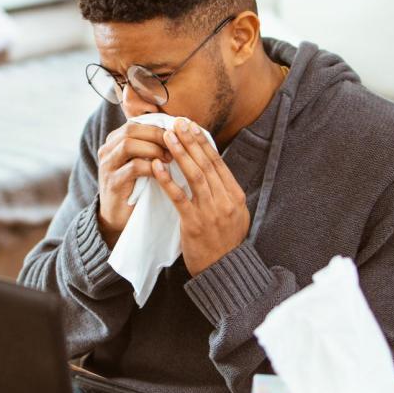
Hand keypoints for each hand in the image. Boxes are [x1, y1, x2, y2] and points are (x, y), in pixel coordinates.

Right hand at [96, 122, 172, 246]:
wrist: (118, 216)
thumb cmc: (135, 186)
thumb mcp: (142, 161)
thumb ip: (151, 145)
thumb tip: (178, 129)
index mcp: (114, 141)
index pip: (136, 123)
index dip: (157, 126)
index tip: (177, 134)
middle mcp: (107, 150)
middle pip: (131, 129)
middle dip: (157, 134)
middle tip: (176, 143)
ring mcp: (107, 166)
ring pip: (129, 145)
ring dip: (153, 149)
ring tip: (170, 158)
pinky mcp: (113, 183)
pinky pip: (133, 167)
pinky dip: (152, 167)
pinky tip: (163, 172)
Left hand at [153, 118, 250, 275]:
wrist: (223, 270)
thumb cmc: (224, 241)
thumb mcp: (234, 213)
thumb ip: (224, 191)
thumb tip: (211, 167)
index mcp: (236, 196)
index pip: (218, 162)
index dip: (203, 142)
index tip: (191, 126)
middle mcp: (226, 201)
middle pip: (207, 164)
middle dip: (190, 141)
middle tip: (177, 122)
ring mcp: (211, 212)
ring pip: (195, 176)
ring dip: (180, 153)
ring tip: (167, 137)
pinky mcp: (194, 223)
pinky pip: (179, 197)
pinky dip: (168, 180)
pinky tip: (157, 166)